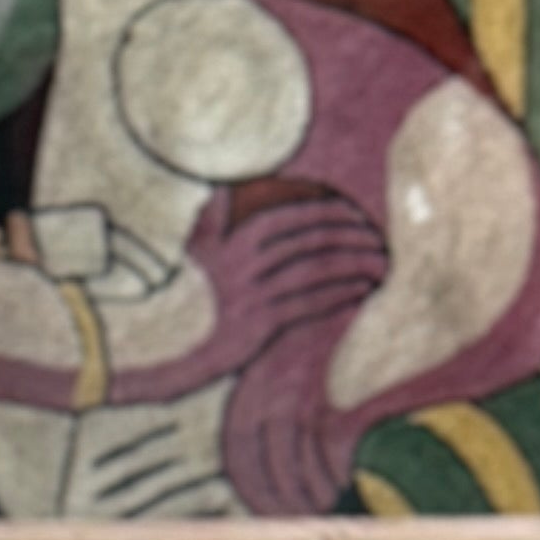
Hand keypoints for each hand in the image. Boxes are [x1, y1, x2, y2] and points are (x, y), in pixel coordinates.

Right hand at [108, 181, 394, 396]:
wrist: (159, 348)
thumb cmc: (180, 300)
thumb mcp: (192, 254)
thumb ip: (211, 220)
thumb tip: (223, 192)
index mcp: (233, 243)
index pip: (291, 218)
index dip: (327, 212)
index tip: (354, 214)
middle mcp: (245, 267)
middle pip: (309, 242)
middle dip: (350, 237)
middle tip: (378, 239)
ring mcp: (253, 298)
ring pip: (315, 273)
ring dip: (353, 265)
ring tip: (380, 263)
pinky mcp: (259, 329)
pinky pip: (309, 306)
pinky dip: (339, 295)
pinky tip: (361, 291)